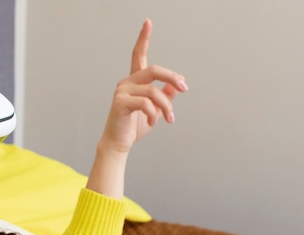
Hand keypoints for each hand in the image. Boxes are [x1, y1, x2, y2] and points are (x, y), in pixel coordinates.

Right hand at [99, 18, 187, 154]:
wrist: (119, 144)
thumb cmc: (134, 127)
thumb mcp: (155, 110)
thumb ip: (165, 96)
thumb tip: (178, 86)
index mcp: (134, 81)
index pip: (138, 55)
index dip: (143, 38)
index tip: (148, 22)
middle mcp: (126, 82)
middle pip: (153, 70)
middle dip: (172, 77)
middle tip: (185, 88)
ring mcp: (122, 91)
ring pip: (153, 91)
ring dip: (166, 106)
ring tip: (170, 119)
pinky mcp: (121, 103)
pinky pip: (145, 103)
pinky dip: (154, 114)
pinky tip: (154, 122)